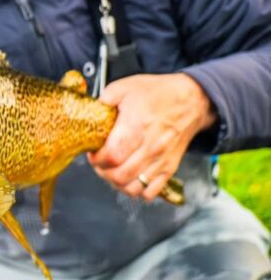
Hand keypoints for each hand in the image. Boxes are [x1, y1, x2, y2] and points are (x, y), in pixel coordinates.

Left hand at [87, 73, 216, 201]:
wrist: (191, 100)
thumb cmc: (158, 94)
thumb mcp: (125, 87)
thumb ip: (103, 100)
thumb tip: (87, 113)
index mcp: (136, 126)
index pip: (111, 155)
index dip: (96, 158)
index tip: (93, 152)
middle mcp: (150, 146)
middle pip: (119, 175)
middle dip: (103, 171)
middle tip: (100, 162)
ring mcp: (161, 159)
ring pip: (132, 187)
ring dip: (117, 182)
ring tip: (112, 170)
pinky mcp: (169, 168)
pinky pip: (150, 192)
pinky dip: (136, 190)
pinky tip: (130, 178)